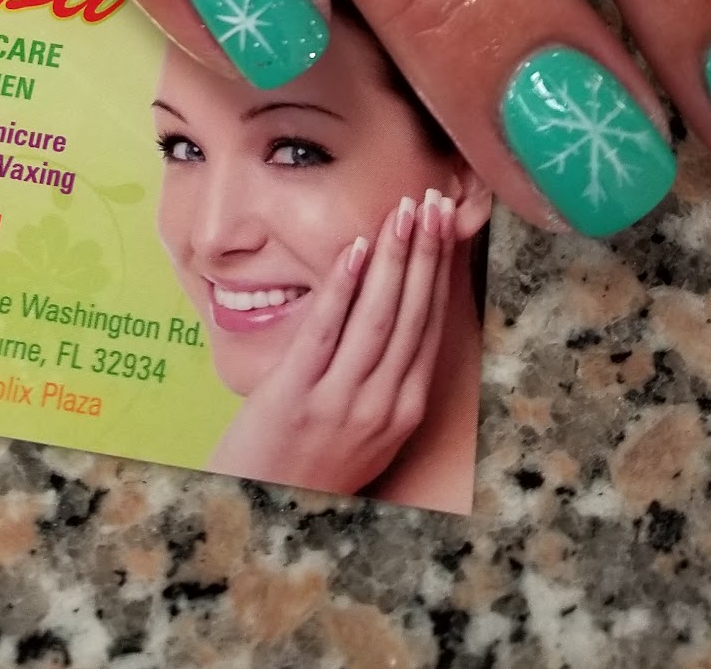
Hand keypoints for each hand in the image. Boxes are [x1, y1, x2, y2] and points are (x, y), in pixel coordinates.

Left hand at [206, 189, 455, 493]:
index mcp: (404, 410)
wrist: (262, 509)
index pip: (431, 326)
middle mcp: (383, 406)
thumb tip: (400, 307)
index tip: (447, 225)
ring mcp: (341, 402)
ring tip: (403, 212)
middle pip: (412, 315)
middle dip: (426, 254)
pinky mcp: (298, 395)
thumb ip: (387, 377)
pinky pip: (327, 331)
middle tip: (435, 201)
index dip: (441, 272)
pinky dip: (344, 287)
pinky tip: (355, 250)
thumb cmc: (313, 462)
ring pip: (378, 318)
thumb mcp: (368, 427)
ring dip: (394, 259)